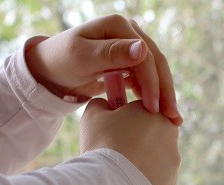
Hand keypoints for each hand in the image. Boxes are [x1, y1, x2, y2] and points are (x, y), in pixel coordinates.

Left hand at [25, 14, 182, 125]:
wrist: (50, 70)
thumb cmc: (61, 61)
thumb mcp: (82, 58)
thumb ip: (111, 54)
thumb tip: (143, 49)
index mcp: (118, 26)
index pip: (145, 55)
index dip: (153, 82)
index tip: (154, 108)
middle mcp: (128, 32)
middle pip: (156, 63)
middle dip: (165, 91)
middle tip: (172, 117)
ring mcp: (130, 47)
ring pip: (155, 72)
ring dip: (164, 95)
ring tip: (172, 119)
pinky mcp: (129, 62)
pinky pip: (147, 78)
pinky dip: (154, 95)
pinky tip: (159, 113)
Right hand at [79, 99, 180, 184]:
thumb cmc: (102, 145)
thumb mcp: (93, 116)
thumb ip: (101, 104)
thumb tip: (104, 105)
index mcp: (154, 112)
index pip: (140, 112)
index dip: (124, 122)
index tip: (111, 133)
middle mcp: (170, 134)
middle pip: (150, 136)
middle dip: (135, 143)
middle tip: (114, 154)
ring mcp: (173, 161)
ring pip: (154, 160)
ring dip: (140, 164)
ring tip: (119, 173)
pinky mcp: (172, 184)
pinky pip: (156, 182)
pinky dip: (144, 183)